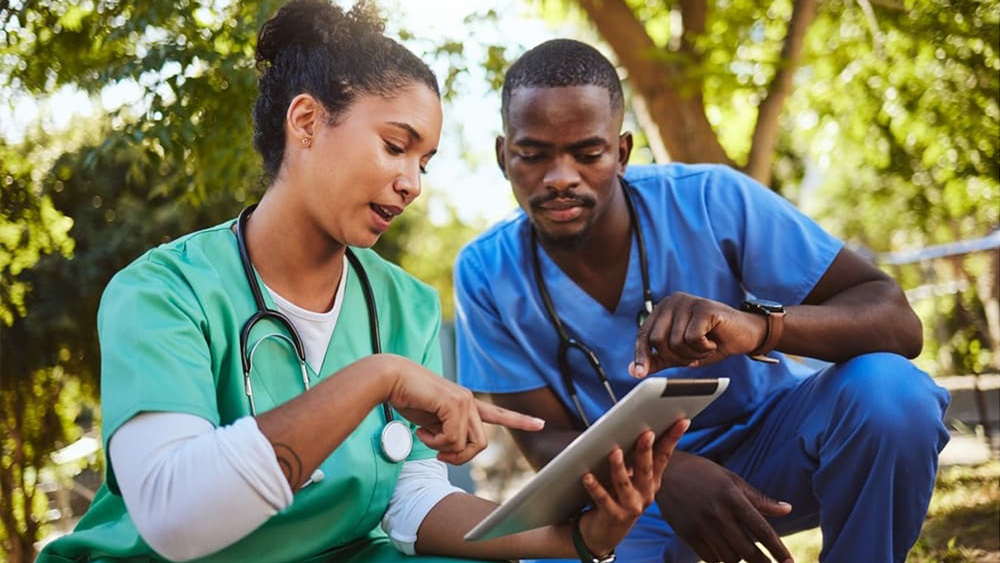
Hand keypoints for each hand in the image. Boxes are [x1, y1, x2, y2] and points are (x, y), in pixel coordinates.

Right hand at [383, 355, 544, 463]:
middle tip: (439, 455)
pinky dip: (434, 442)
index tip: (540, 424)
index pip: (498, 413)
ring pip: (466, 444)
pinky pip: (451, 439)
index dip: (519, 420)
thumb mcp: (432, 422)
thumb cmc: (408, 397)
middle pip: (480, 445)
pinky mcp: (454, 403)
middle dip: (459, 457)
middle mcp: (469, 401)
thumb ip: (446, 433)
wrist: (392, 379)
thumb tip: (451, 450)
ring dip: (444, 449)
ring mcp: (464, 401)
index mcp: (466, 404)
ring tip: (426, 437)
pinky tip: (421, 431)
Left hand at [577, 419, 688, 556]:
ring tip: (614, 452)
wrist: (604, 534)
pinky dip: (595, 487)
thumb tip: (635, 428)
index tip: (682, 421)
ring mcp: (631, 507)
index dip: (673, 438)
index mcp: (652, 481)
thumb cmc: (617, 497)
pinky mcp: (613, 517)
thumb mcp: (630, 478)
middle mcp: (645, 495)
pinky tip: (587, 476)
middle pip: (647, 469)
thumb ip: (634, 458)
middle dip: (646, 451)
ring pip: (625, 484)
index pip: (664, 456)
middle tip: (647, 433)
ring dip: (619, 468)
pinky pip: (603, 500)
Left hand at [629, 292, 765, 376]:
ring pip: (675, 342)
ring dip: (692, 354)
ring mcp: (688, 302)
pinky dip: (703, 348)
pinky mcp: (704, 308)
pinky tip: (713, 342)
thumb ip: (658, 359)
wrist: (746, 334)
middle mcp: (672, 301)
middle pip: (658, 340)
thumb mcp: (681, 353)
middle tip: (694, 354)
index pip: (644, 334)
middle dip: (676, 357)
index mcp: (663, 309)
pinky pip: (692, 338)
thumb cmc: (712, 342)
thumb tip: (633, 370)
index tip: (638, 374)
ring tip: (706, 347)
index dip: (641, 355)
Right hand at [655, 451, 792, 562]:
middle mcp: (718, 514)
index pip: (762, 530)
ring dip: (740, 558)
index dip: (778, 550)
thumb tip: (787, 509)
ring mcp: (701, 526)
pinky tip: (725, 551)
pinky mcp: (688, 535)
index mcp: (732, 498)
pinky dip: (721, 558)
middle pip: (748, 551)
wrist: (665, 472)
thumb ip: (759, 498)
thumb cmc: (703, 473)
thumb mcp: (732, 480)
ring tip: (744, 552)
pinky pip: (711, 558)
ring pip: (730, 557)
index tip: (790, 562)